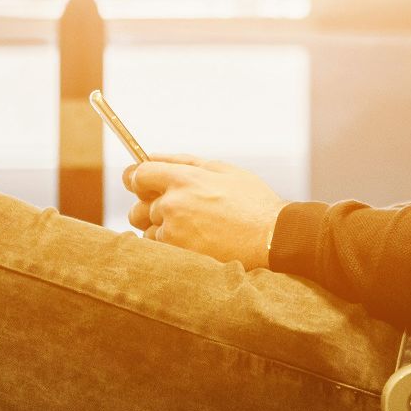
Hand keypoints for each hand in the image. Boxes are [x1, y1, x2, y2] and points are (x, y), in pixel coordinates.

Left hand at [122, 153, 286, 267]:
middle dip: (150, 209)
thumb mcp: (223, 170)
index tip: (144, 185)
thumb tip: (150, 155)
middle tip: (177, 212)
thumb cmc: (252, 202)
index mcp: (183, 179)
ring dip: (160, 230)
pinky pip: (159, 249)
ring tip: (192, 229)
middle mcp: (173, 205)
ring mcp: (173, 233)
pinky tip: (195, 243)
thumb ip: (183, 160)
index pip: (138, 175)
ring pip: (148, 231)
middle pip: (138, 207)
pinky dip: (170, 247)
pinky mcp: (178, 255)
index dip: (138, 180)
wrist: (272, 239)